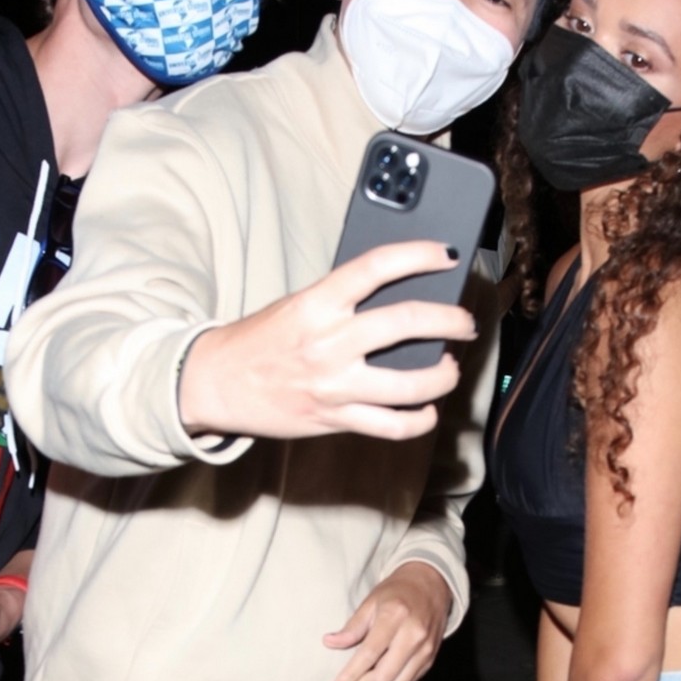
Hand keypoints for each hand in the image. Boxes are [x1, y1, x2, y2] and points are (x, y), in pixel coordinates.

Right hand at [178, 241, 476, 443]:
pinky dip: (418, 421)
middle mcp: (330, 342)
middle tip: (463, 321)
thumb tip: (397, 295)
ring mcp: (335, 385)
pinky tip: (427, 412)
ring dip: (443, 376)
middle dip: (449, 320)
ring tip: (450, 368)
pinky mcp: (335, 419)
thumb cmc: (259, 340)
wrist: (216, 384)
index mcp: (318, 303)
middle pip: (408, 323)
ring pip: (410, 384)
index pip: (377, 268)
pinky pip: (391, 426)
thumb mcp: (297, 305)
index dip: (418, 255)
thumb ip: (342, 301)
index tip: (443, 254)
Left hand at [323, 562, 451, 680]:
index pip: (369, 654)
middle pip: (383, 678)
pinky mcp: (430, 661)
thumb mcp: (370, 602)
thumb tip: (329, 643)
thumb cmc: (396, 592)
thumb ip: (352, 626)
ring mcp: (425, 651)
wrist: (431, 586)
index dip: (350, 675)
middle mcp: (413, 636)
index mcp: (395, 616)